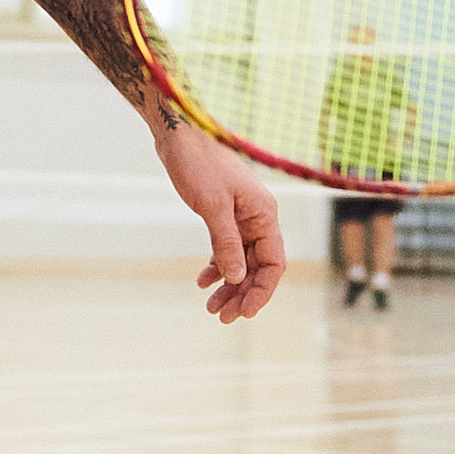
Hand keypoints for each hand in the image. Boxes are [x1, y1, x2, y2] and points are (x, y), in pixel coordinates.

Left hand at [155, 118, 285, 321]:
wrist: (180, 137)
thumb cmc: (199, 163)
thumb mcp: (212, 205)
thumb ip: (226, 242)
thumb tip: (237, 277)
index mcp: (265, 215)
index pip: (274, 263)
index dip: (262, 291)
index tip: (245, 312)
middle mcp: (258, 218)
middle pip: (258, 267)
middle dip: (243, 294)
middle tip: (222, 317)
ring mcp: (240, 218)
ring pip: (241, 261)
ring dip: (229, 285)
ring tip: (212, 307)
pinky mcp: (222, 216)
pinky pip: (226, 249)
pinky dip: (216, 267)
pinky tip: (203, 281)